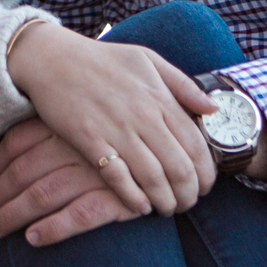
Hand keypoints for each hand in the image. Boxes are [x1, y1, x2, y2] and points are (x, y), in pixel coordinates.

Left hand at [0, 119, 143, 244]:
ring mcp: (97, 171)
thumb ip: (56, 127)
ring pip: (42, 194)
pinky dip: (53, 228)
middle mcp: (77, 144)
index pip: (17, 142)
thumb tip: (14, 151)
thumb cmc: (128, 128)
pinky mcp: (119, 197)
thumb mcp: (90, 117)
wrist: (180, 140)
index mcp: (67, 122)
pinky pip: (78, 215)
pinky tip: (33, 239)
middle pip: (22, 172)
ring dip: (12, 215)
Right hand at [3, 21, 218, 217]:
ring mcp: (116, 129)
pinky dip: (133, 197)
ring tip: (167, 208)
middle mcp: (143, 116)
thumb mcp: (148, 59)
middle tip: (188, 204)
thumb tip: (213, 109)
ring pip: (153, 177)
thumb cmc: (103, 59)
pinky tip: (140, 206)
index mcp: (159, 97)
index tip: (206, 186)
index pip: (196, 144)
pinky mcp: (89, 140)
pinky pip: (117, 177)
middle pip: (179, 167)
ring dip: (165, 201)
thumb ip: (183, 84)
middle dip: (189, 194)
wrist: (52, 58)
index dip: (206, 172)